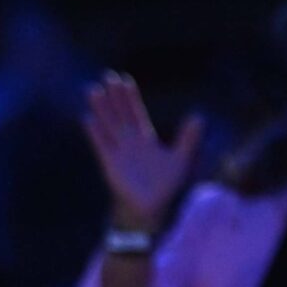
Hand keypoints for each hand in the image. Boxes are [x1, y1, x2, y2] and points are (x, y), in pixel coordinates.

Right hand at [81, 72, 204, 231]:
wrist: (150, 209)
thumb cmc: (165, 187)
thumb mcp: (181, 159)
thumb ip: (189, 138)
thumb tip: (199, 116)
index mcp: (144, 139)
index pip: (135, 113)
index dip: (129, 97)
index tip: (123, 80)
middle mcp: (129, 143)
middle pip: (119, 114)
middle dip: (113, 96)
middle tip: (106, 76)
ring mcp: (118, 153)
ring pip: (108, 125)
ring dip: (100, 109)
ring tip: (92, 90)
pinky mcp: (110, 164)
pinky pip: (101, 145)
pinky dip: (95, 133)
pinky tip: (87, 119)